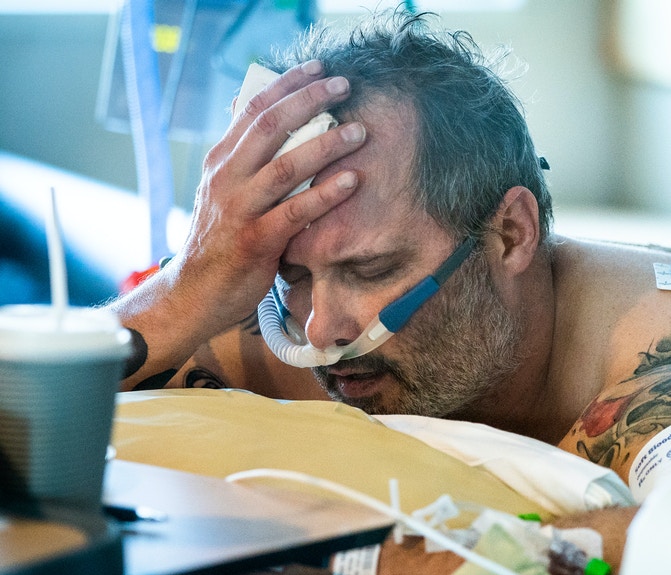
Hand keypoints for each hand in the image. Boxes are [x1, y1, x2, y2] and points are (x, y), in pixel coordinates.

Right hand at [165, 60, 367, 340]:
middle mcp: (226, 178)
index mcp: (220, 161)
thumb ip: (248, 162)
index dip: (286, 85)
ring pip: (286, 166)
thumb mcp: (225, 192)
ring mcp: (239, 209)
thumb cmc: (219, 241)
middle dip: (310, 101)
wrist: (193, 293)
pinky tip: (353, 180)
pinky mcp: (255, 241)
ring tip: (359, 130)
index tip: (318, 68)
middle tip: (344, 86)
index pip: (253, 109)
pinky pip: (295, 212)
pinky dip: (326, 194)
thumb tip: (274, 124)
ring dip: (327, 145)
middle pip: (270, 126)